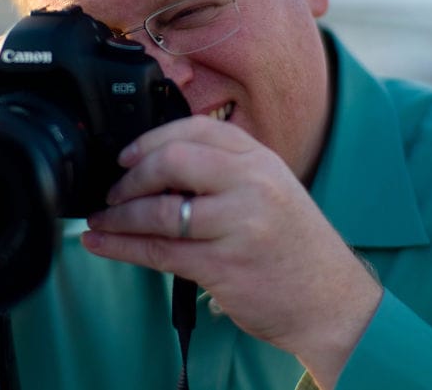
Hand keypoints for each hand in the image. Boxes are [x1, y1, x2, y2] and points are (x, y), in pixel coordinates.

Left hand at [81, 115, 381, 383]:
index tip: (125, 155)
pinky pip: (159, 252)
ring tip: (100, 220)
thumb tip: (156, 165)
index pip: (196, 129)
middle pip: (173, 160)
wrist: (331, 301)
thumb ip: (225, 171)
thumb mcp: (271, 190)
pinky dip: (121, 246)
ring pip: (160, 211)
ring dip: (119, 216)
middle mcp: (252, 185)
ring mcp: (239, 225)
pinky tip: (101, 243)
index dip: (151, 139)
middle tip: (113, 191)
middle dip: (131, 176)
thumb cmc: (294, 246)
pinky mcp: (224, 266)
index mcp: (261, 160)